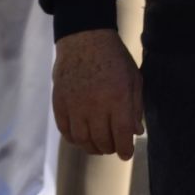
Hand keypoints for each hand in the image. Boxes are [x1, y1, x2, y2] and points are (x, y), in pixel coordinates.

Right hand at [52, 30, 142, 160]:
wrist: (84, 40)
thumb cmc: (114, 58)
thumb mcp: (133, 78)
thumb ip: (135, 106)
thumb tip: (136, 132)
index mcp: (117, 98)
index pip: (121, 133)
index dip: (124, 149)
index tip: (126, 154)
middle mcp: (95, 105)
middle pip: (101, 140)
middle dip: (110, 148)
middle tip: (114, 148)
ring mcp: (74, 106)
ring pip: (82, 140)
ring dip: (91, 147)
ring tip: (99, 146)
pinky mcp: (59, 104)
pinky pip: (65, 131)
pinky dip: (74, 140)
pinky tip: (81, 138)